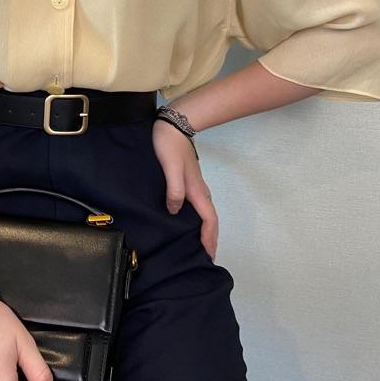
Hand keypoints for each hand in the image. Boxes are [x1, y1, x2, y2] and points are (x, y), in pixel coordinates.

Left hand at [151, 119, 218, 260]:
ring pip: (203, 212)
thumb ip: (174, 189)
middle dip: (209, 238)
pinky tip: (183, 220)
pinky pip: (195, 204)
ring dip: (203, 228)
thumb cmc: (170, 146)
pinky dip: (195, 217)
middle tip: (204, 256)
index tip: (207, 256)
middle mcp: (199, 190)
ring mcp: (194, 184)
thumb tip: (174, 211)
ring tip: (195, 243)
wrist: (172, 124)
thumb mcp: (170, 168)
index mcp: (196, 190)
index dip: (209, 238)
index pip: (209, 220)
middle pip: (209, 219)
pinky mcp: (187, 180)